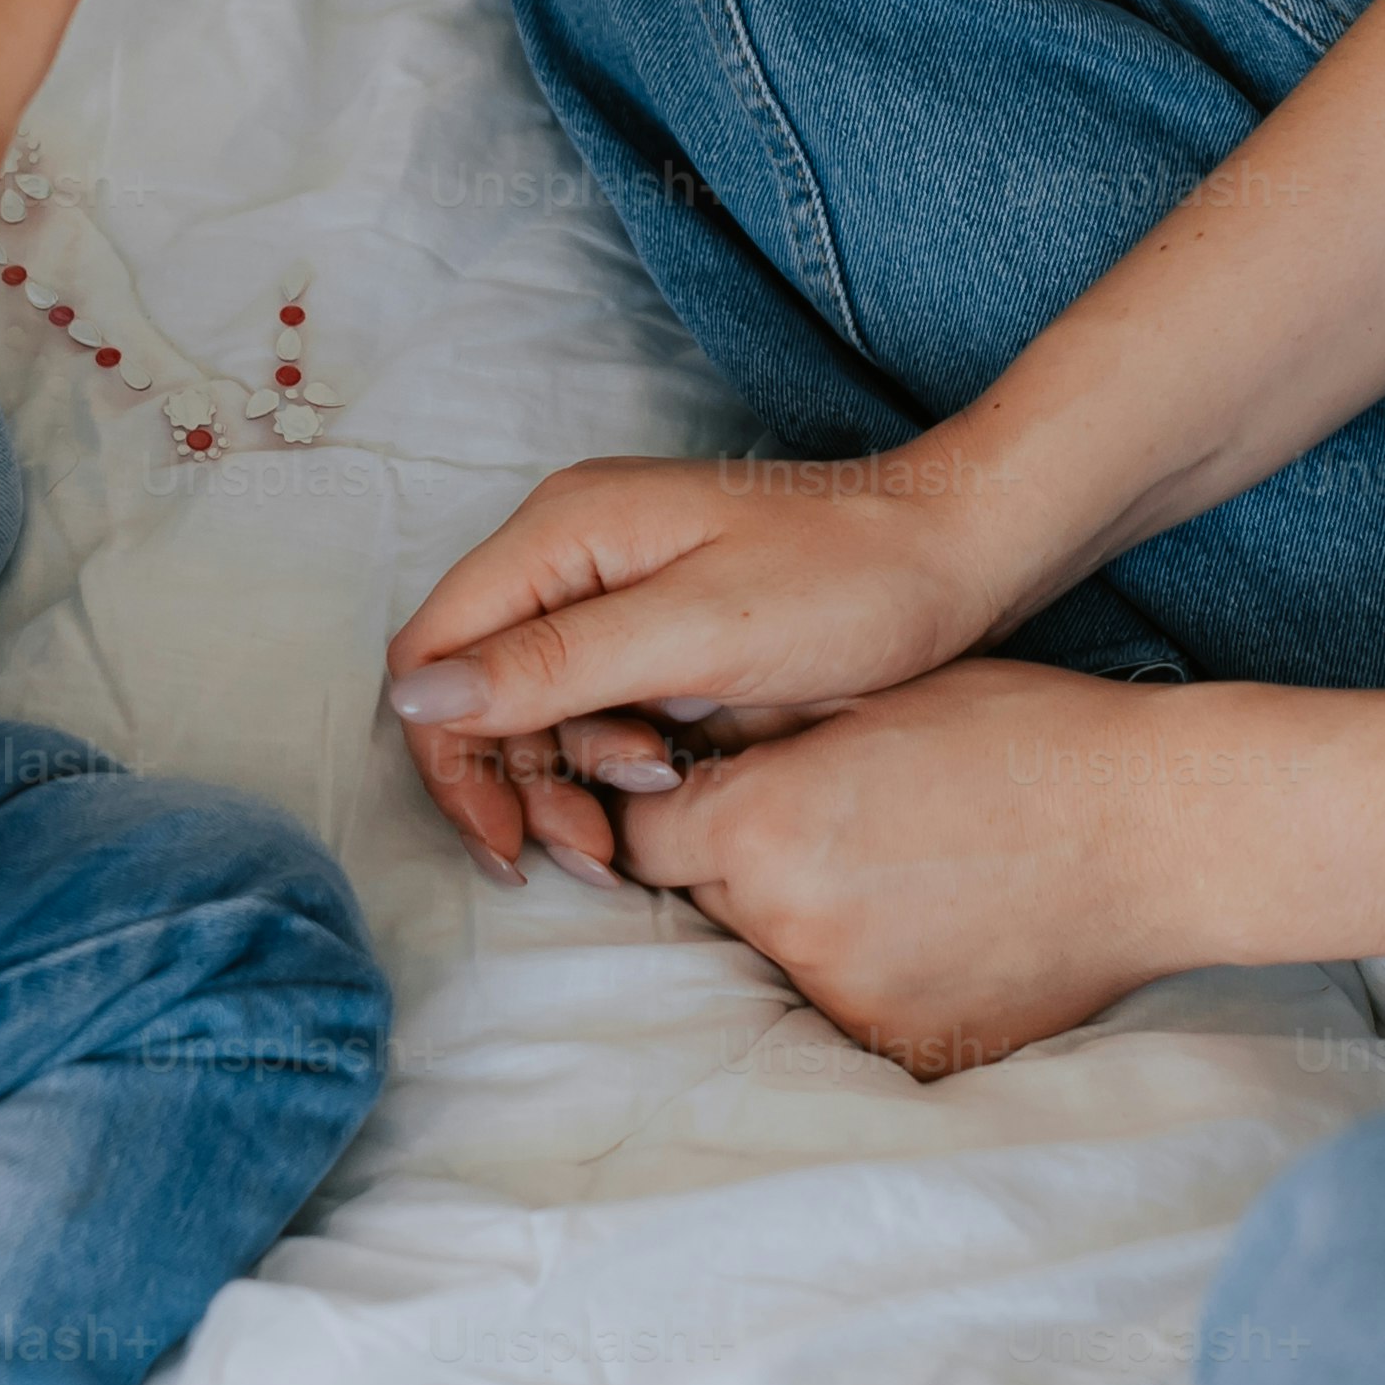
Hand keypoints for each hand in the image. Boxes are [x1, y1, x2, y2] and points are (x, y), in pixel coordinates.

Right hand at [383, 450, 1009, 880]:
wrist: (964, 551)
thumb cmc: (851, 580)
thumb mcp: (698, 633)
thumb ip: (556, 664)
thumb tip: (420, 700)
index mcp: (562, 532)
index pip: (433, 651)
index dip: (450, 755)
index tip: (508, 840)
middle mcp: (571, 552)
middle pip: (476, 690)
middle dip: (517, 782)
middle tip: (589, 853)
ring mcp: (614, 588)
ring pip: (535, 709)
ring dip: (571, 780)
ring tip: (644, 818)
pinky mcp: (657, 626)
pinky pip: (594, 706)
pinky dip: (614, 762)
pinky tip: (668, 789)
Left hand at [620, 662, 1236, 1075]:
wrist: (1160, 832)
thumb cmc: (1026, 734)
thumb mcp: (875, 693)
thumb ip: (757, 729)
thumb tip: (668, 740)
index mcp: (763, 827)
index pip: (641, 835)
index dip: (668, 808)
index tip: (704, 794)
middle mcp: (787, 926)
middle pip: (705, 900)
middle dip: (740, 863)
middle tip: (827, 822)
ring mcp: (844, 1000)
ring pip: (775, 958)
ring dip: (806, 920)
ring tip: (900, 870)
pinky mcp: (901, 1050)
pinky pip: (845, 1008)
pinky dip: (870, 970)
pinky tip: (938, 922)